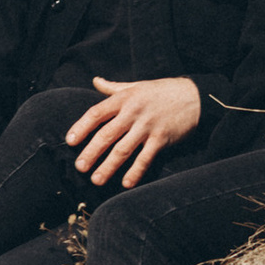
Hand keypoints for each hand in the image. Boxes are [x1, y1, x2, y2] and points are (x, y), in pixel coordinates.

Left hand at [65, 75, 201, 188]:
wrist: (194, 96)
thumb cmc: (161, 91)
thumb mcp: (136, 85)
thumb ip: (113, 87)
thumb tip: (95, 80)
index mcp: (124, 99)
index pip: (97, 113)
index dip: (81, 127)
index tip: (70, 141)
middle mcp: (133, 112)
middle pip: (106, 134)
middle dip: (91, 152)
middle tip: (79, 167)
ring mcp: (147, 127)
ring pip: (123, 149)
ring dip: (108, 166)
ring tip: (96, 180)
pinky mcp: (162, 139)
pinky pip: (145, 158)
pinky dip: (135, 172)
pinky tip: (125, 184)